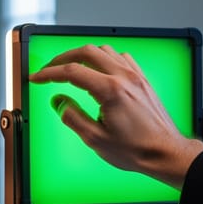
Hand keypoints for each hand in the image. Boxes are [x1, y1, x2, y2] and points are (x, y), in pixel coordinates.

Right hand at [29, 44, 202, 189]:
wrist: (165, 153)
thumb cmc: (136, 149)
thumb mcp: (94, 138)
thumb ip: (72, 116)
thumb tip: (59, 102)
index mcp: (111, 90)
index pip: (71, 72)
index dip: (49, 73)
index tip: (37, 78)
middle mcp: (124, 78)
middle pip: (87, 52)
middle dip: (63, 58)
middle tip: (50, 69)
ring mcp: (135, 77)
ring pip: (105, 50)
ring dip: (84, 56)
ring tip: (71, 67)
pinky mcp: (142, 81)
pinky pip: (122, 58)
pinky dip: (105, 58)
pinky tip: (99, 69)